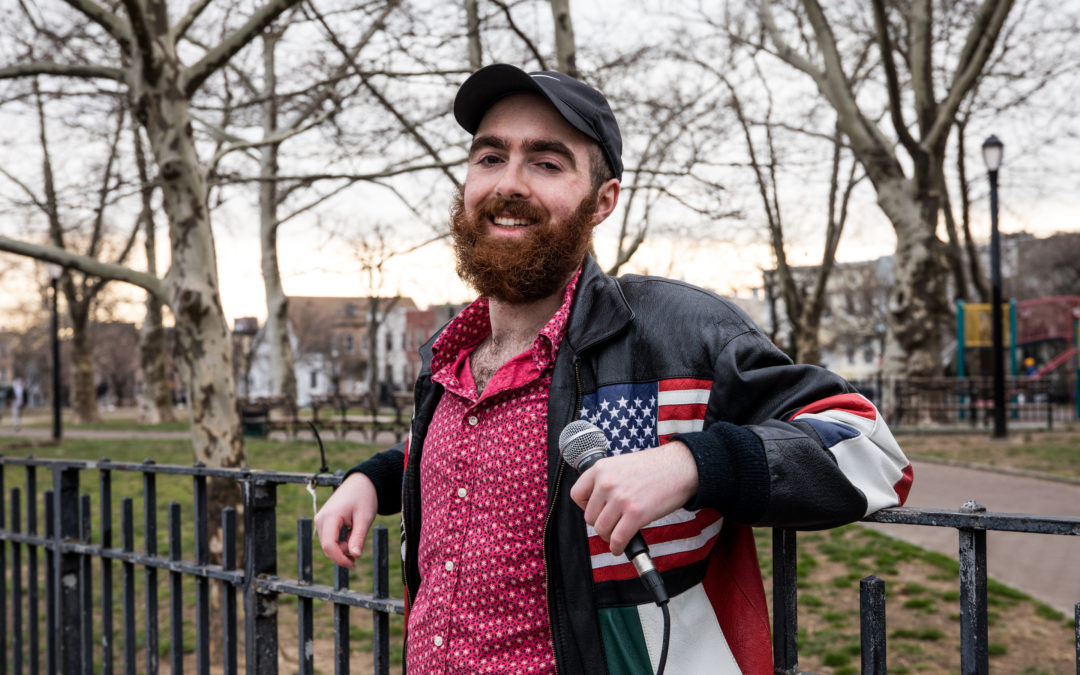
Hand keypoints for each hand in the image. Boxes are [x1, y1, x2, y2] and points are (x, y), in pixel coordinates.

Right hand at [313, 472, 377, 568]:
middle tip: (359, 551)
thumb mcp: (365, 518)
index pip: (329, 546)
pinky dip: (340, 541)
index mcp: (330, 517)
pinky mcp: (323, 522)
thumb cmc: (364, 498)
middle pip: (328, 547)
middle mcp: (320, 519)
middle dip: (343, 553)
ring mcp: (320, 520)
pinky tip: (350, 532)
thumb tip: (355, 556)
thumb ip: (358, 537)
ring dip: (343, 546)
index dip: (340, 558)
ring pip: (329, 544)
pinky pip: (329, 538)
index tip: (353, 564)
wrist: (360, 483)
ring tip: (356, 533)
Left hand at [569, 441, 698, 556]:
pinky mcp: (636, 514)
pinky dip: (617, 547)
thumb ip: (607, 480)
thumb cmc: (655, 467)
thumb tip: (598, 505)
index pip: (576, 495)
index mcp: (601, 468)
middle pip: (589, 516)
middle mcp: (607, 482)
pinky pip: (617, 539)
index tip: (596, 511)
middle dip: (600, 524)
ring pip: (601, 530)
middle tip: (612, 525)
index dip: (584, 507)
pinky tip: (620, 547)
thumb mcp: (622, 464)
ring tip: (617, 536)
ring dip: (608, 537)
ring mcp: (620, 498)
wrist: (680, 466)